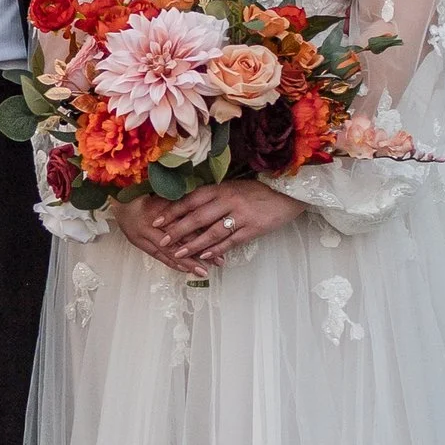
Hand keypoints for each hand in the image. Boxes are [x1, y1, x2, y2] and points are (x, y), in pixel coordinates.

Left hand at [116, 176, 297, 280]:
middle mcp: (228, 200)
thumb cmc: (257, 191)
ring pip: (211, 232)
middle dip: (177, 230)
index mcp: (221, 188)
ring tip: (178, 253)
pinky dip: (216, 249)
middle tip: (162, 240)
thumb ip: (214, 196)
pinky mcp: (252, 228)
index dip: (173, 210)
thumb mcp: (234, 187)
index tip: (157, 220)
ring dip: (193, 244)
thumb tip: (189, 206)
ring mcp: (240, 215)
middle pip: (197, 217)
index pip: (191, 200)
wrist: (287, 193)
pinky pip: (230, 241)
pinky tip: (204, 256)